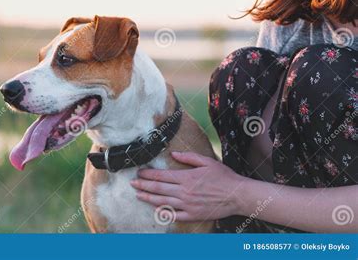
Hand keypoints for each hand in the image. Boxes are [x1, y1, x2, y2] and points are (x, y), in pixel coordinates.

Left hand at [131, 151, 245, 221]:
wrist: (237, 195)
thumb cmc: (223, 176)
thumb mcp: (206, 161)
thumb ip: (188, 157)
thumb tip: (174, 154)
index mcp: (186, 177)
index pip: (161, 176)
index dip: (148, 175)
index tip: (139, 173)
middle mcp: (184, 192)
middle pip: (158, 189)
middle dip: (143, 186)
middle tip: (132, 184)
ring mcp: (187, 205)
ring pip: (163, 202)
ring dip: (149, 198)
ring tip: (138, 195)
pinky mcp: (193, 215)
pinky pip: (175, 215)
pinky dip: (164, 213)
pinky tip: (157, 210)